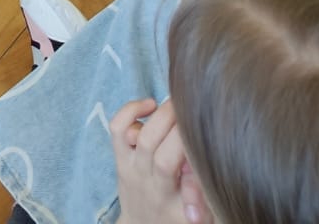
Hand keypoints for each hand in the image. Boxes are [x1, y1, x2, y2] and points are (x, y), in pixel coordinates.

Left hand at [110, 98, 213, 223]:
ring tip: (174, 105)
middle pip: (153, 145)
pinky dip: (130, 110)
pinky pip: (117, 128)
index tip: (201, 129)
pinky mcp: (119, 158)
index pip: (172, 164)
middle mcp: (149, 182)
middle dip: (173, 120)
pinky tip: (150, 106)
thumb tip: (201, 169)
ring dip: (158, 115)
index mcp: (172, 200)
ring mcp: (131, 169)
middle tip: (190, 108)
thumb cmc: (178, 217)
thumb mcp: (198, 215)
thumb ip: (201, 193)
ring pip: (139, 136)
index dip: (185, 143)